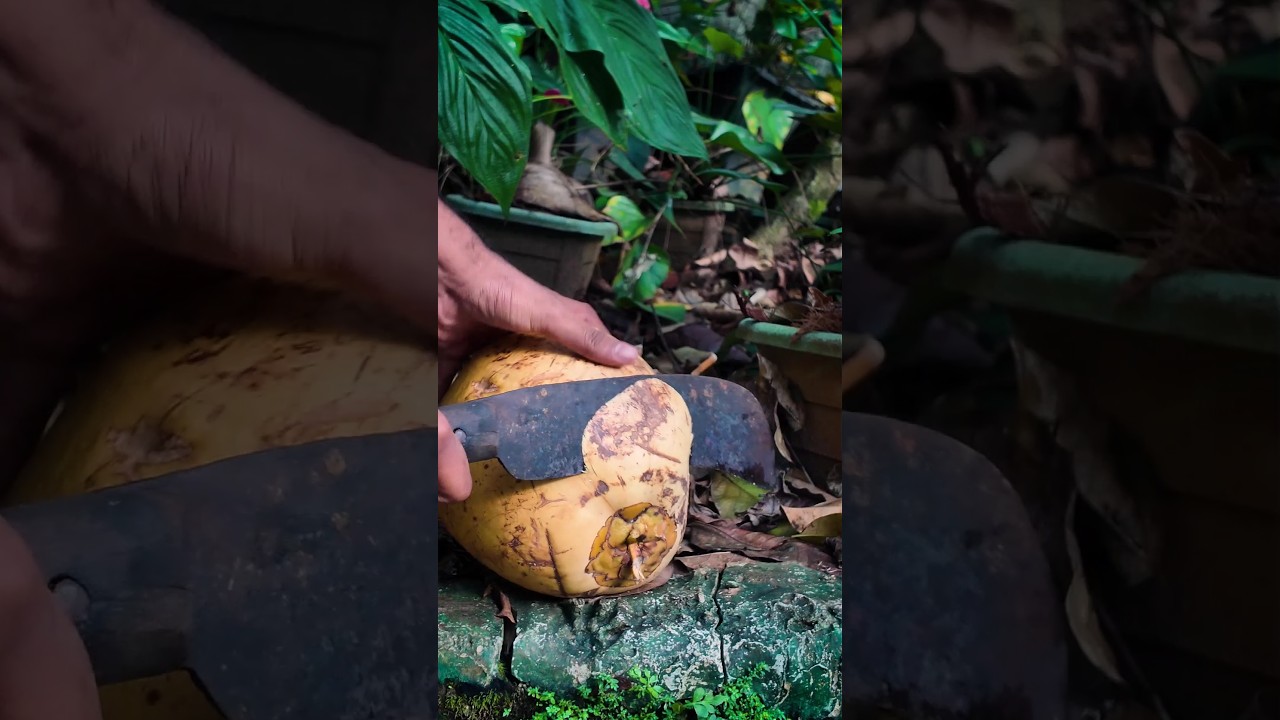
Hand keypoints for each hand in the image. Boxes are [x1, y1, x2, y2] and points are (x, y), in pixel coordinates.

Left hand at [434, 202, 637, 501]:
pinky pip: (462, 403)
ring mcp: (487, 365)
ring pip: (501, 403)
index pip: (575, 370)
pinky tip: (471, 449)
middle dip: (544, 421)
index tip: (602, 430)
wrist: (441, 279)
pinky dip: (464, 423)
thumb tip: (631, 357)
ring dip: (504, 426)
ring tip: (516, 462)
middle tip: (557, 458)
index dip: (587, 396)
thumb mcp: (548, 313)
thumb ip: (583, 335)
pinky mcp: (457, 373)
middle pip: (536, 393)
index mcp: (548, 339)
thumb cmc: (499, 289)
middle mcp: (519, 355)